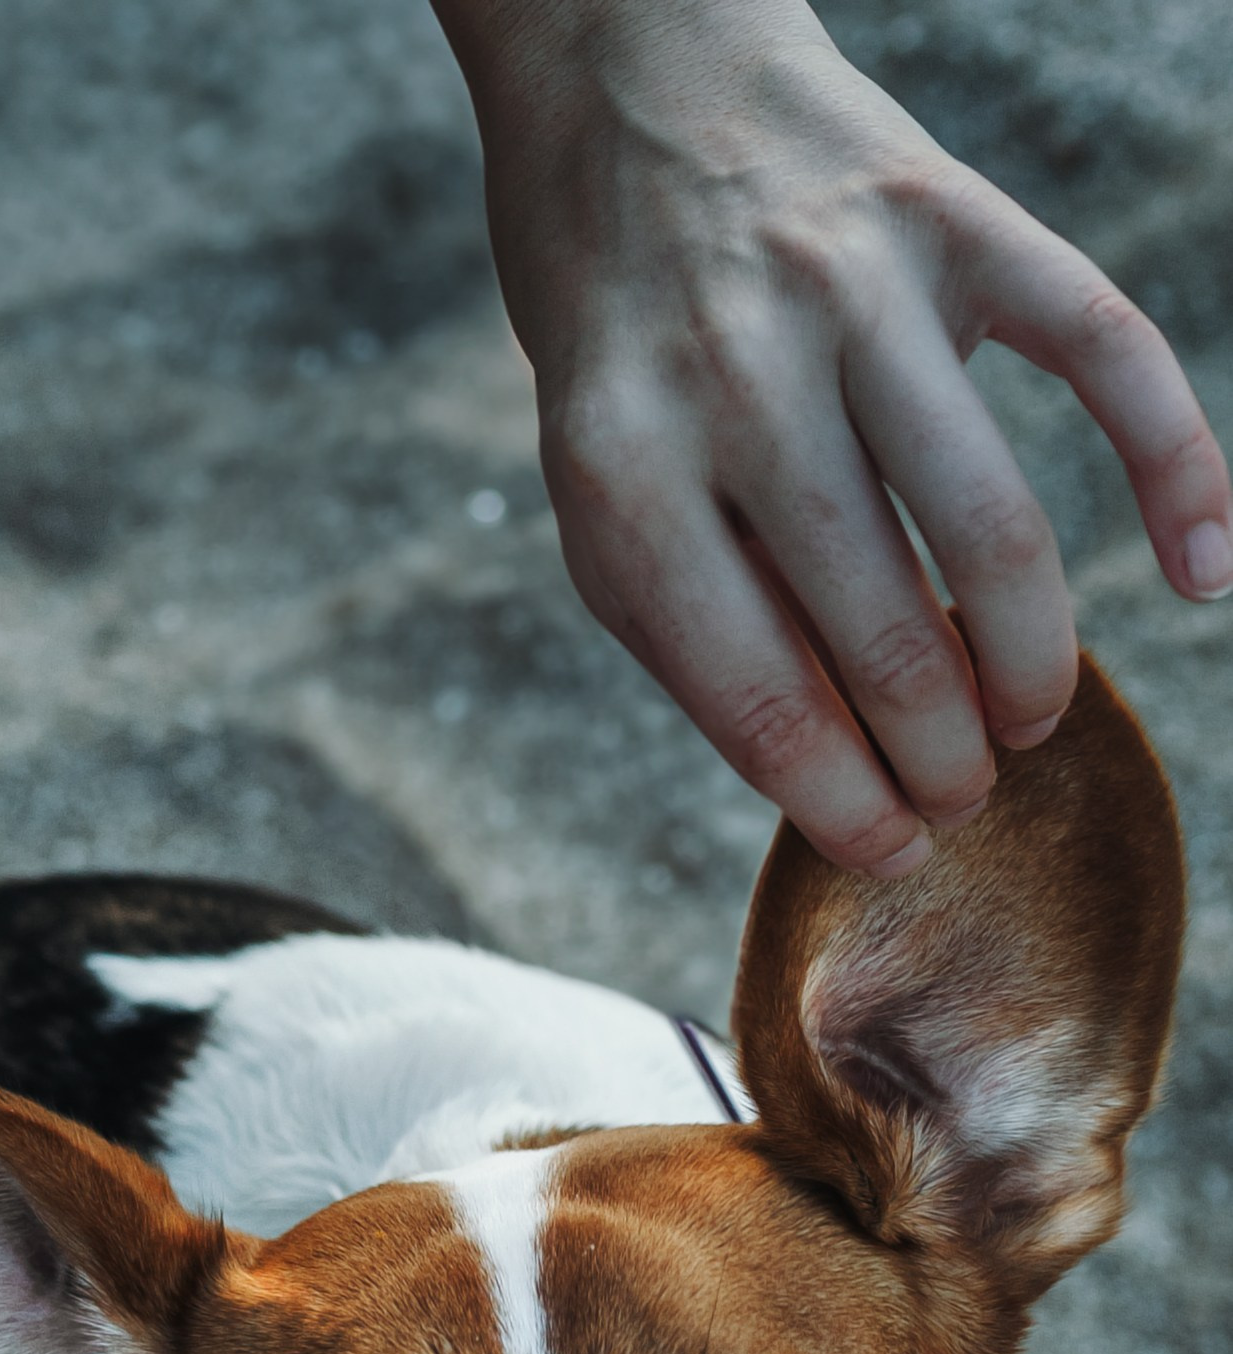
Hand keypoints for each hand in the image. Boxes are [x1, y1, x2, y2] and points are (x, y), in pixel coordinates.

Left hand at [436, 0, 1232, 871]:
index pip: (754, 688)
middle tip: (961, 801)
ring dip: (1026, 660)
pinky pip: (1104, 353)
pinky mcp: (958, 218)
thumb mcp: (599, 492)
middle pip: (878, 625)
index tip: (888, 851)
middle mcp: (739, 372)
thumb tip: (835, 768)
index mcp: (622, 464)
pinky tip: (1205, 569)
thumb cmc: (618, 335)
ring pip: (991, 524)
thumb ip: (697, 625)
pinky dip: (1178, 466)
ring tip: (1024, 728)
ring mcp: (856, 286)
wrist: (628, 84)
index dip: (836, 798)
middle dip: (935, 752)